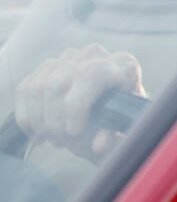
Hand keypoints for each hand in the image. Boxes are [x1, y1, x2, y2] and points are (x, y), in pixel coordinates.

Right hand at [13, 44, 146, 160]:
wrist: (118, 98)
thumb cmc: (126, 112)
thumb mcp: (127, 122)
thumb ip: (113, 133)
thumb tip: (98, 146)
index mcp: (121, 64)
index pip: (87, 76)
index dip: (75, 107)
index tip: (74, 133)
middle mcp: (94, 55)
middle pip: (57, 83)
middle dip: (52, 119)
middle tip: (58, 141)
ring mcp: (69, 57)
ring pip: (37, 87)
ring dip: (37, 119)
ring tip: (48, 138)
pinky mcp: (49, 66)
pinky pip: (25, 89)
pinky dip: (25, 115)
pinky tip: (34, 133)